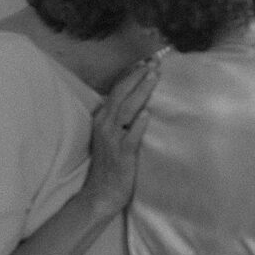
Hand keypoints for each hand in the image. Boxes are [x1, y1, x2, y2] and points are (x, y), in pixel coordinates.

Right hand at [85, 59, 158, 210]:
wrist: (100, 193)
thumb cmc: (111, 163)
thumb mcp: (112, 135)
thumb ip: (122, 118)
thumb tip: (141, 100)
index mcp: (103, 118)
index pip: (117, 90)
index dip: (131, 75)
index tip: (146, 61)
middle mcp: (105, 125)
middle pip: (122, 95)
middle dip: (138, 77)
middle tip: (154, 63)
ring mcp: (112, 139)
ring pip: (127, 110)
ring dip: (140, 92)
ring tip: (153, 77)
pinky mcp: (121, 154)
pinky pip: (130, 136)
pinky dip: (138, 124)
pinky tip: (147, 113)